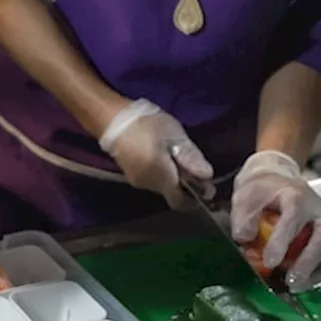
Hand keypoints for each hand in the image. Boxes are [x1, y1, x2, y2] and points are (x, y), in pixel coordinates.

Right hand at [99, 99, 213, 207]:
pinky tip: (159, 155)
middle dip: (183, 182)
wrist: (112, 119)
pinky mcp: (130, 175)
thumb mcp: (174, 135)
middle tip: (189, 161)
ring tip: (173, 154)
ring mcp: (136, 181)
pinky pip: (151, 180)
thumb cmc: (146, 124)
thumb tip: (208, 176)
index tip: (204, 185)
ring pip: (161, 186)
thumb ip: (191, 157)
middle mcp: (148, 185)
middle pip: (171, 193)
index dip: (194, 197)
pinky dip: (159, 172)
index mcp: (161, 177)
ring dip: (170, 176)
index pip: (180, 201)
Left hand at [230, 151, 320, 291]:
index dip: (282, 241)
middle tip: (291, 281)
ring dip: (316, 270)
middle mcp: (316, 209)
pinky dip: (319, 272)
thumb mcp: (246, 197)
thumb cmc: (261, 190)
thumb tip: (244, 239)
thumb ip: (243, 217)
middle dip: (309, 260)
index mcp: (295, 196)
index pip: (293, 218)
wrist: (277, 179)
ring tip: (296, 286)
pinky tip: (303, 284)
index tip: (269, 262)